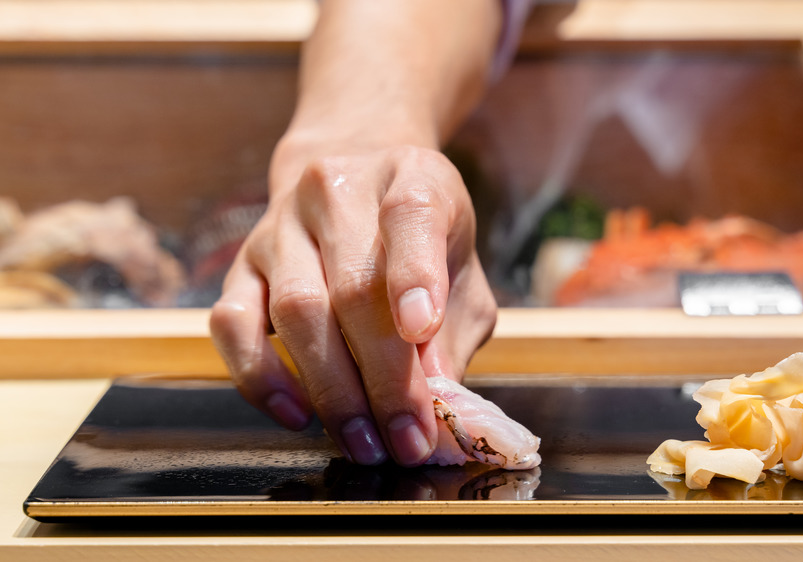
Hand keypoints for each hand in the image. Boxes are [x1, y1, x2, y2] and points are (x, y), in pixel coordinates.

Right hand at [210, 139, 496, 466]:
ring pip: (296, 308)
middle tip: (406, 438)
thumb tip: (437, 400)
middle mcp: (338, 191)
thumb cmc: (419, 237)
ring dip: (332, 389)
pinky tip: (296, 414)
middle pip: (353, 285)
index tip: (421, 330)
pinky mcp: (240, 262)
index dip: (415, 275)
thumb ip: (454, 327)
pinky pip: (231, 322)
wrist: (353, 170)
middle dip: (384, 376)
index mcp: (411, 178)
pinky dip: (260, 376)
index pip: (410, 215)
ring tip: (364, 442)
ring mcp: (280, 224)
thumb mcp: (461, 266)